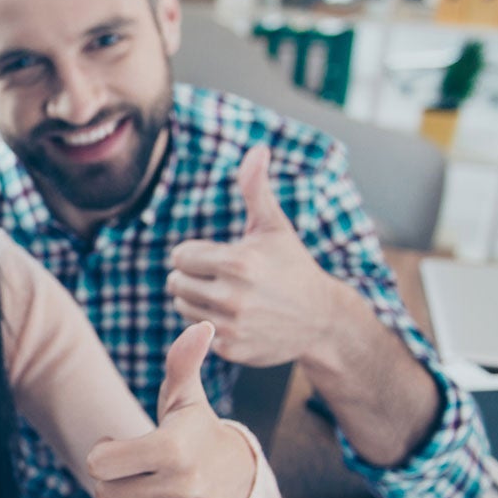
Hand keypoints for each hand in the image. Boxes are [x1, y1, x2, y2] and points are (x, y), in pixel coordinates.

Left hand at [85, 322, 255, 497]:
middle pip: (106, 494)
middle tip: (139, 468)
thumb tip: (200, 327)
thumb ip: (181, 363)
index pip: (98, 464)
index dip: (104, 453)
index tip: (121, 446)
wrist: (243, 475)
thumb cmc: (197, 431)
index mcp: (172, 446)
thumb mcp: (184, 398)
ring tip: (157, 486)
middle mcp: (185, 484)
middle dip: (116, 480)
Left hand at [166, 144, 347, 366]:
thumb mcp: (274, 226)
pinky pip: (196, 332)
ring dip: (195, 299)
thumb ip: (256, 189)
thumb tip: (257, 149)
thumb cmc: (292, 266)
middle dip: (192, 276)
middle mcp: (232, 296)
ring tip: (223, 294)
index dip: (194, 253)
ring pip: (181, 307)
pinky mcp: (231, 349)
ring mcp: (232, 326)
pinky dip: (207, 324)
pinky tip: (232, 317)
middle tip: (218, 276)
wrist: (321, 319)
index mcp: (238, 262)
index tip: (215, 256)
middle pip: (176, 282)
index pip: (180, 256)